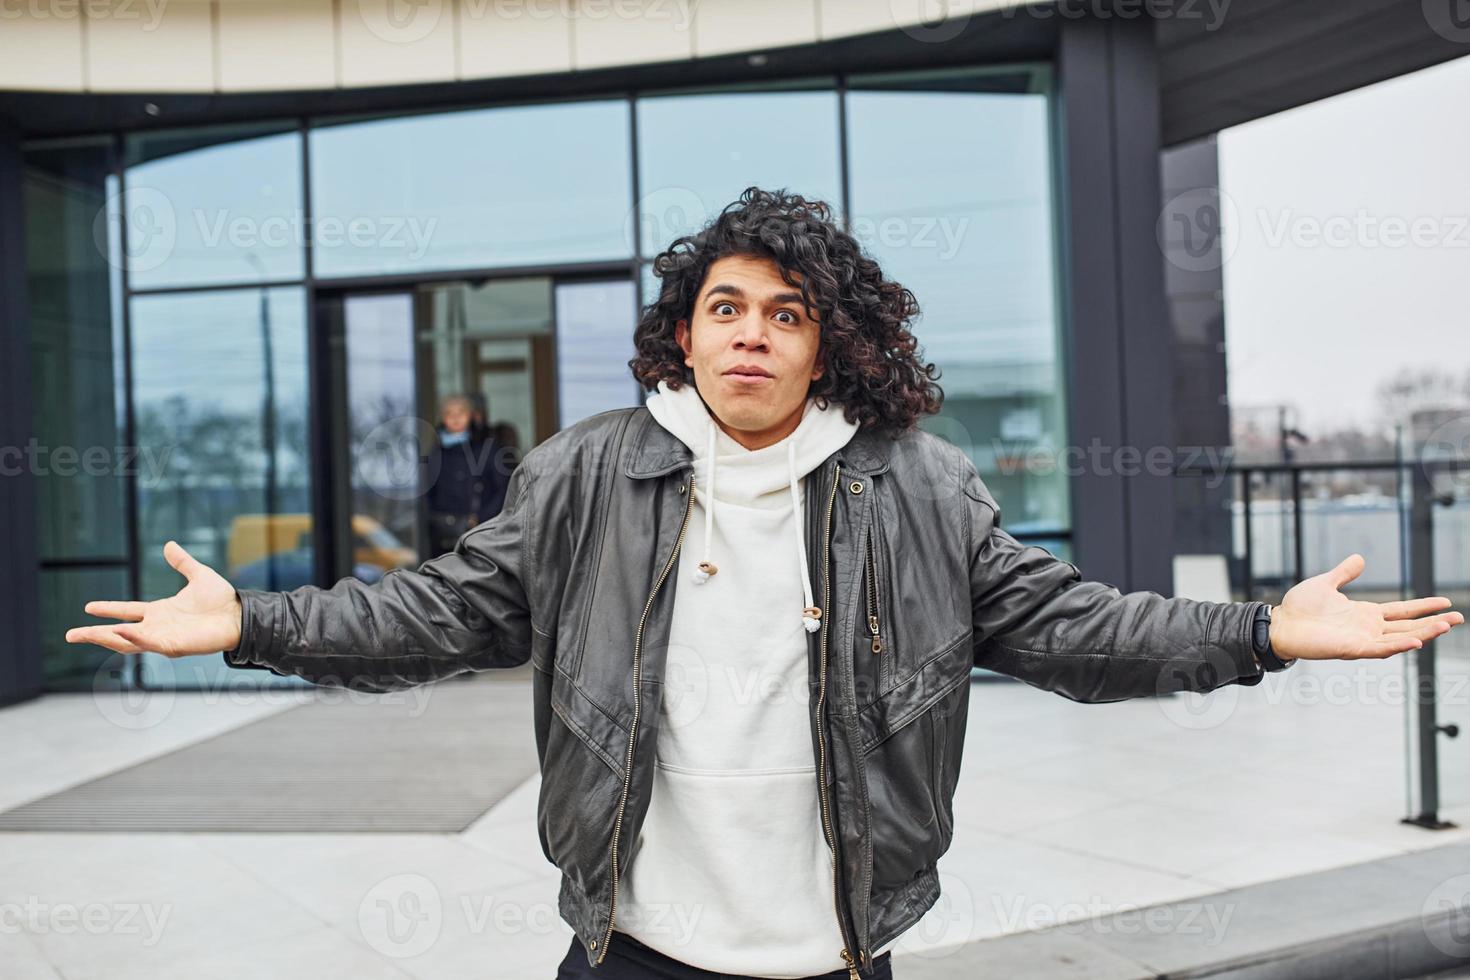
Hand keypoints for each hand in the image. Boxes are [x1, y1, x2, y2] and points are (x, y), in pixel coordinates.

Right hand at [64, 541, 242, 657]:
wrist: (241, 615)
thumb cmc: (222, 600)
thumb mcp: (198, 575)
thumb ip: (182, 562)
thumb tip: (169, 545)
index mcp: (160, 611)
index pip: (127, 611)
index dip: (108, 609)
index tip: (87, 607)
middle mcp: (158, 626)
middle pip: (119, 632)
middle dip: (94, 634)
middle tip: (70, 635)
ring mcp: (164, 638)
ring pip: (128, 642)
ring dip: (106, 638)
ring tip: (84, 634)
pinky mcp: (174, 646)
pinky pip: (149, 643)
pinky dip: (134, 638)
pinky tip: (119, 631)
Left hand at [1269, 554, 1462, 660]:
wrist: (1280, 623)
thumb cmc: (1300, 607)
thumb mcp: (1326, 583)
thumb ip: (1344, 573)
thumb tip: (1360, 558)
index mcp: (1365, 613)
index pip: (1402, 610)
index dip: (1423, 607)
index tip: (1446, 602)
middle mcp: (1368, 628)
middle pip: (1408, 626)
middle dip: (1433, 623)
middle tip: (1458, 619)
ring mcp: (1362, 639)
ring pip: (1400, 638)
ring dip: (1423, 634)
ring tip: (1445, 626)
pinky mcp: (1351, 649)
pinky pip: (1379, 649)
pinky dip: (1397, 646)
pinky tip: (1415, 641)